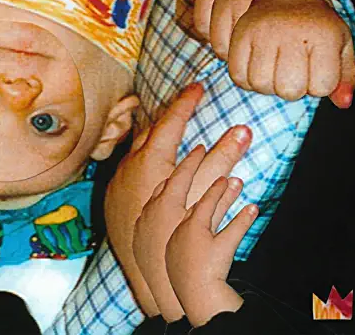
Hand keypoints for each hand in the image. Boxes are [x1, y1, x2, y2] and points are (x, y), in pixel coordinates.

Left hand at [104, 83, 251, 319]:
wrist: (148, 269)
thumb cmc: (180, 228)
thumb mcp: (205, 191)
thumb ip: (224, 158)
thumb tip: (243, 129)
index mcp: (151, 159)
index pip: (172, 119)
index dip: (187, 101)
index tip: (198, 86)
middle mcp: (129, 164)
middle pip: (151, 130)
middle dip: (170, 115)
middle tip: (187, 104)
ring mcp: (118, 180)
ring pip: (136, 148)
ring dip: (154, 137)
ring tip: (171, 131)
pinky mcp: (111, 195)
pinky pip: (127, 166)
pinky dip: (142, 158)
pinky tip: (152, 164)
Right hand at [194, 0, 354, 107]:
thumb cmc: (309, 16)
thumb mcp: (336, 38)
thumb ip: (345, 73)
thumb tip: (342, 102)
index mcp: (322, 31)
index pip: (319, 87)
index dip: (316, 83)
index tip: (314, 64)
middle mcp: (290, 30)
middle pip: (286, 90)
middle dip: (287, 85)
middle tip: (288, 64)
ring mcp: (258, 29)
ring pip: (256, 84)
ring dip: (262, 81)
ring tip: (269, 61)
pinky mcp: (232, 31)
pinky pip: (233, 72)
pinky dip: (240, 72)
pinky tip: (249, 59)